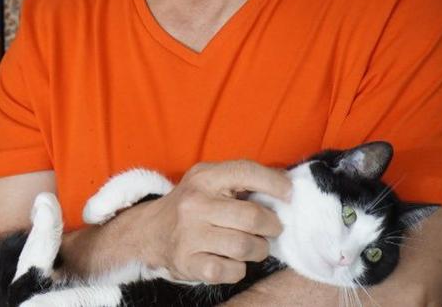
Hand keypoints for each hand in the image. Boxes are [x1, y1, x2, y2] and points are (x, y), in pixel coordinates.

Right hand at [138, 160, 290, 283]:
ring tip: (253, 246)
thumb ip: (243, 179)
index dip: (275, 184)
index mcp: (204, 177)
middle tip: (271, 229)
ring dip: (258, 249)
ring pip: (246, 246)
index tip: (291, 195)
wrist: (150, 231)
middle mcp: (195, 204)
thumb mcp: (210, 181)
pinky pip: (231, 271)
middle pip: (253, 216)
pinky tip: (232, 261)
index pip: (246, 172)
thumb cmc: (193, 205)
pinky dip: (239, 269)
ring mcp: (189, 234)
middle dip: (272, 226)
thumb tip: (287, 184)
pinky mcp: (188, 262)